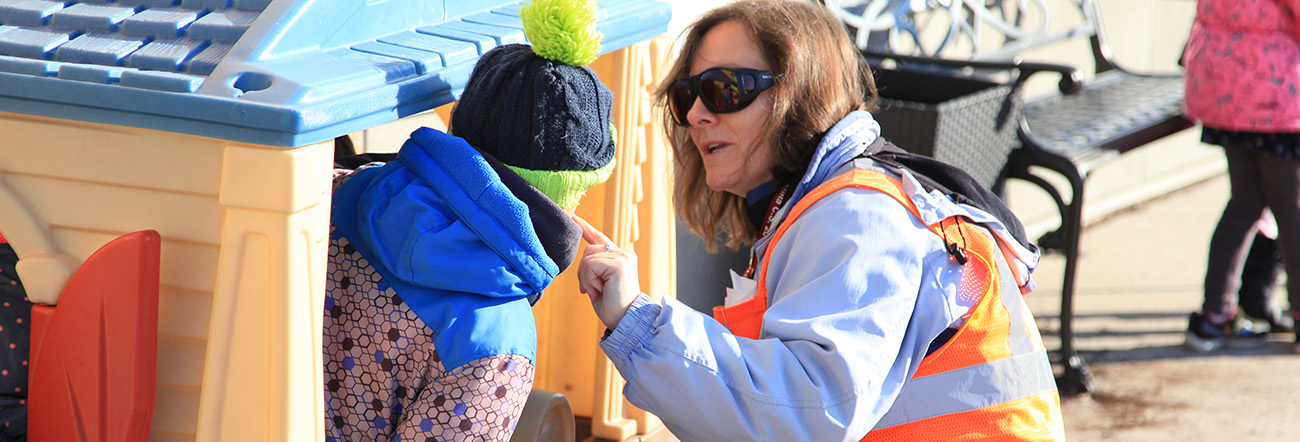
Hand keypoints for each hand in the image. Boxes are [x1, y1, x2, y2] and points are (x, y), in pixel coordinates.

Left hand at [572, 214, 641, 328]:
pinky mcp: (620, 264)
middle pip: (589, 250)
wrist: (624, 320)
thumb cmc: (611, 305)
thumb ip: (594, 268)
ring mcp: (624, 257)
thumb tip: (582, 261)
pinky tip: (599, 291)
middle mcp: (624, 253)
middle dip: (583, 272)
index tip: (574, 218)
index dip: (586, 228)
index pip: (600, 238)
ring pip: (588, 258)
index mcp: (620, 256)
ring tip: (598, 291)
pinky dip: (589, 281)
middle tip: (592, 290)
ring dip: (586, 278)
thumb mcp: (599, 282)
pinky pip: (591, 265)